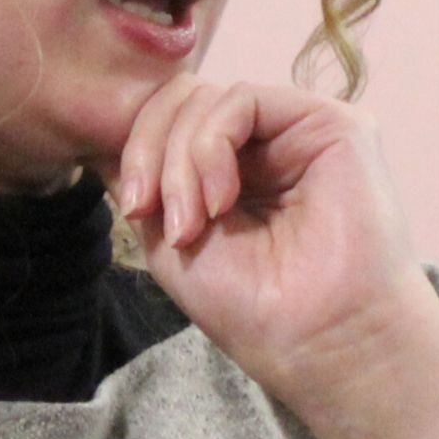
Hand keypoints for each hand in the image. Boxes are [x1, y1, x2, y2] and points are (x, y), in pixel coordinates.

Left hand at [111, 72, 438, 424]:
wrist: (318, 339)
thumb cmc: (252, 307)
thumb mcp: (168, 237)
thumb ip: (145, 177)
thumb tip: (107, 129)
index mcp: (235, 170)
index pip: (170, 122)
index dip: (138, 150)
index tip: (134, 209)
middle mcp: (268, 144)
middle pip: (182, 102)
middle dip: (151, 152)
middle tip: (150, 212)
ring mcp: (299, 130)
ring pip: (206, 99)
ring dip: (180, 161)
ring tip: (193, 223)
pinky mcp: (330, 122)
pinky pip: (241, 99)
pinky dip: (210, 144)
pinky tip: (221, 199)